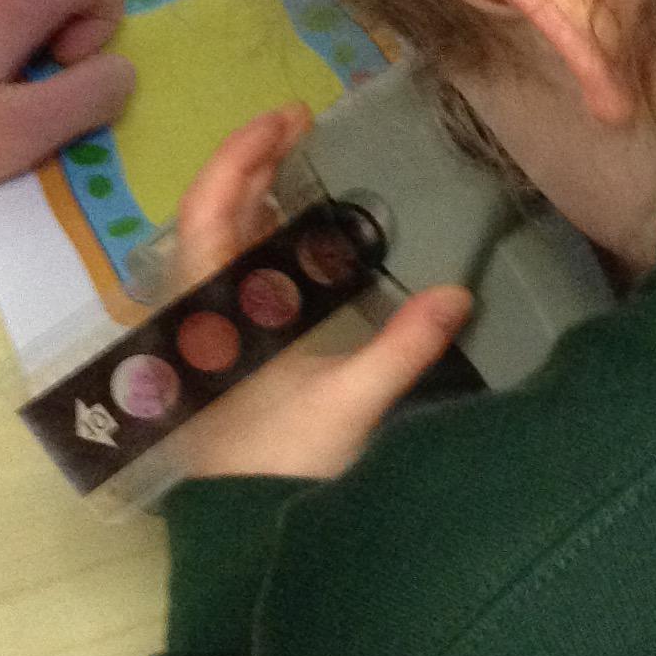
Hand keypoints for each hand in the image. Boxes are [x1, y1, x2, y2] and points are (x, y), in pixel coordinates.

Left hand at [173, 107, 471, 480]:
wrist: (242, 540)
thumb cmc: (281, 466)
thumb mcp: (349, 404)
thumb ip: (403, 347)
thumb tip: (458, 297)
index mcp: (213, 309)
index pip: (212, 207)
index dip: (244, 153)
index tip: (292, 115)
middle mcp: (197, 314)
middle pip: (210, 216)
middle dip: (252, 163)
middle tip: (302, 125)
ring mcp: (203, 337)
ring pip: (214, 247)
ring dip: (251, 201)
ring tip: (296, 169)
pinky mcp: (218, 360)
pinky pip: (228, 280)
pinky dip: (257, 244)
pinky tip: (292, 248)